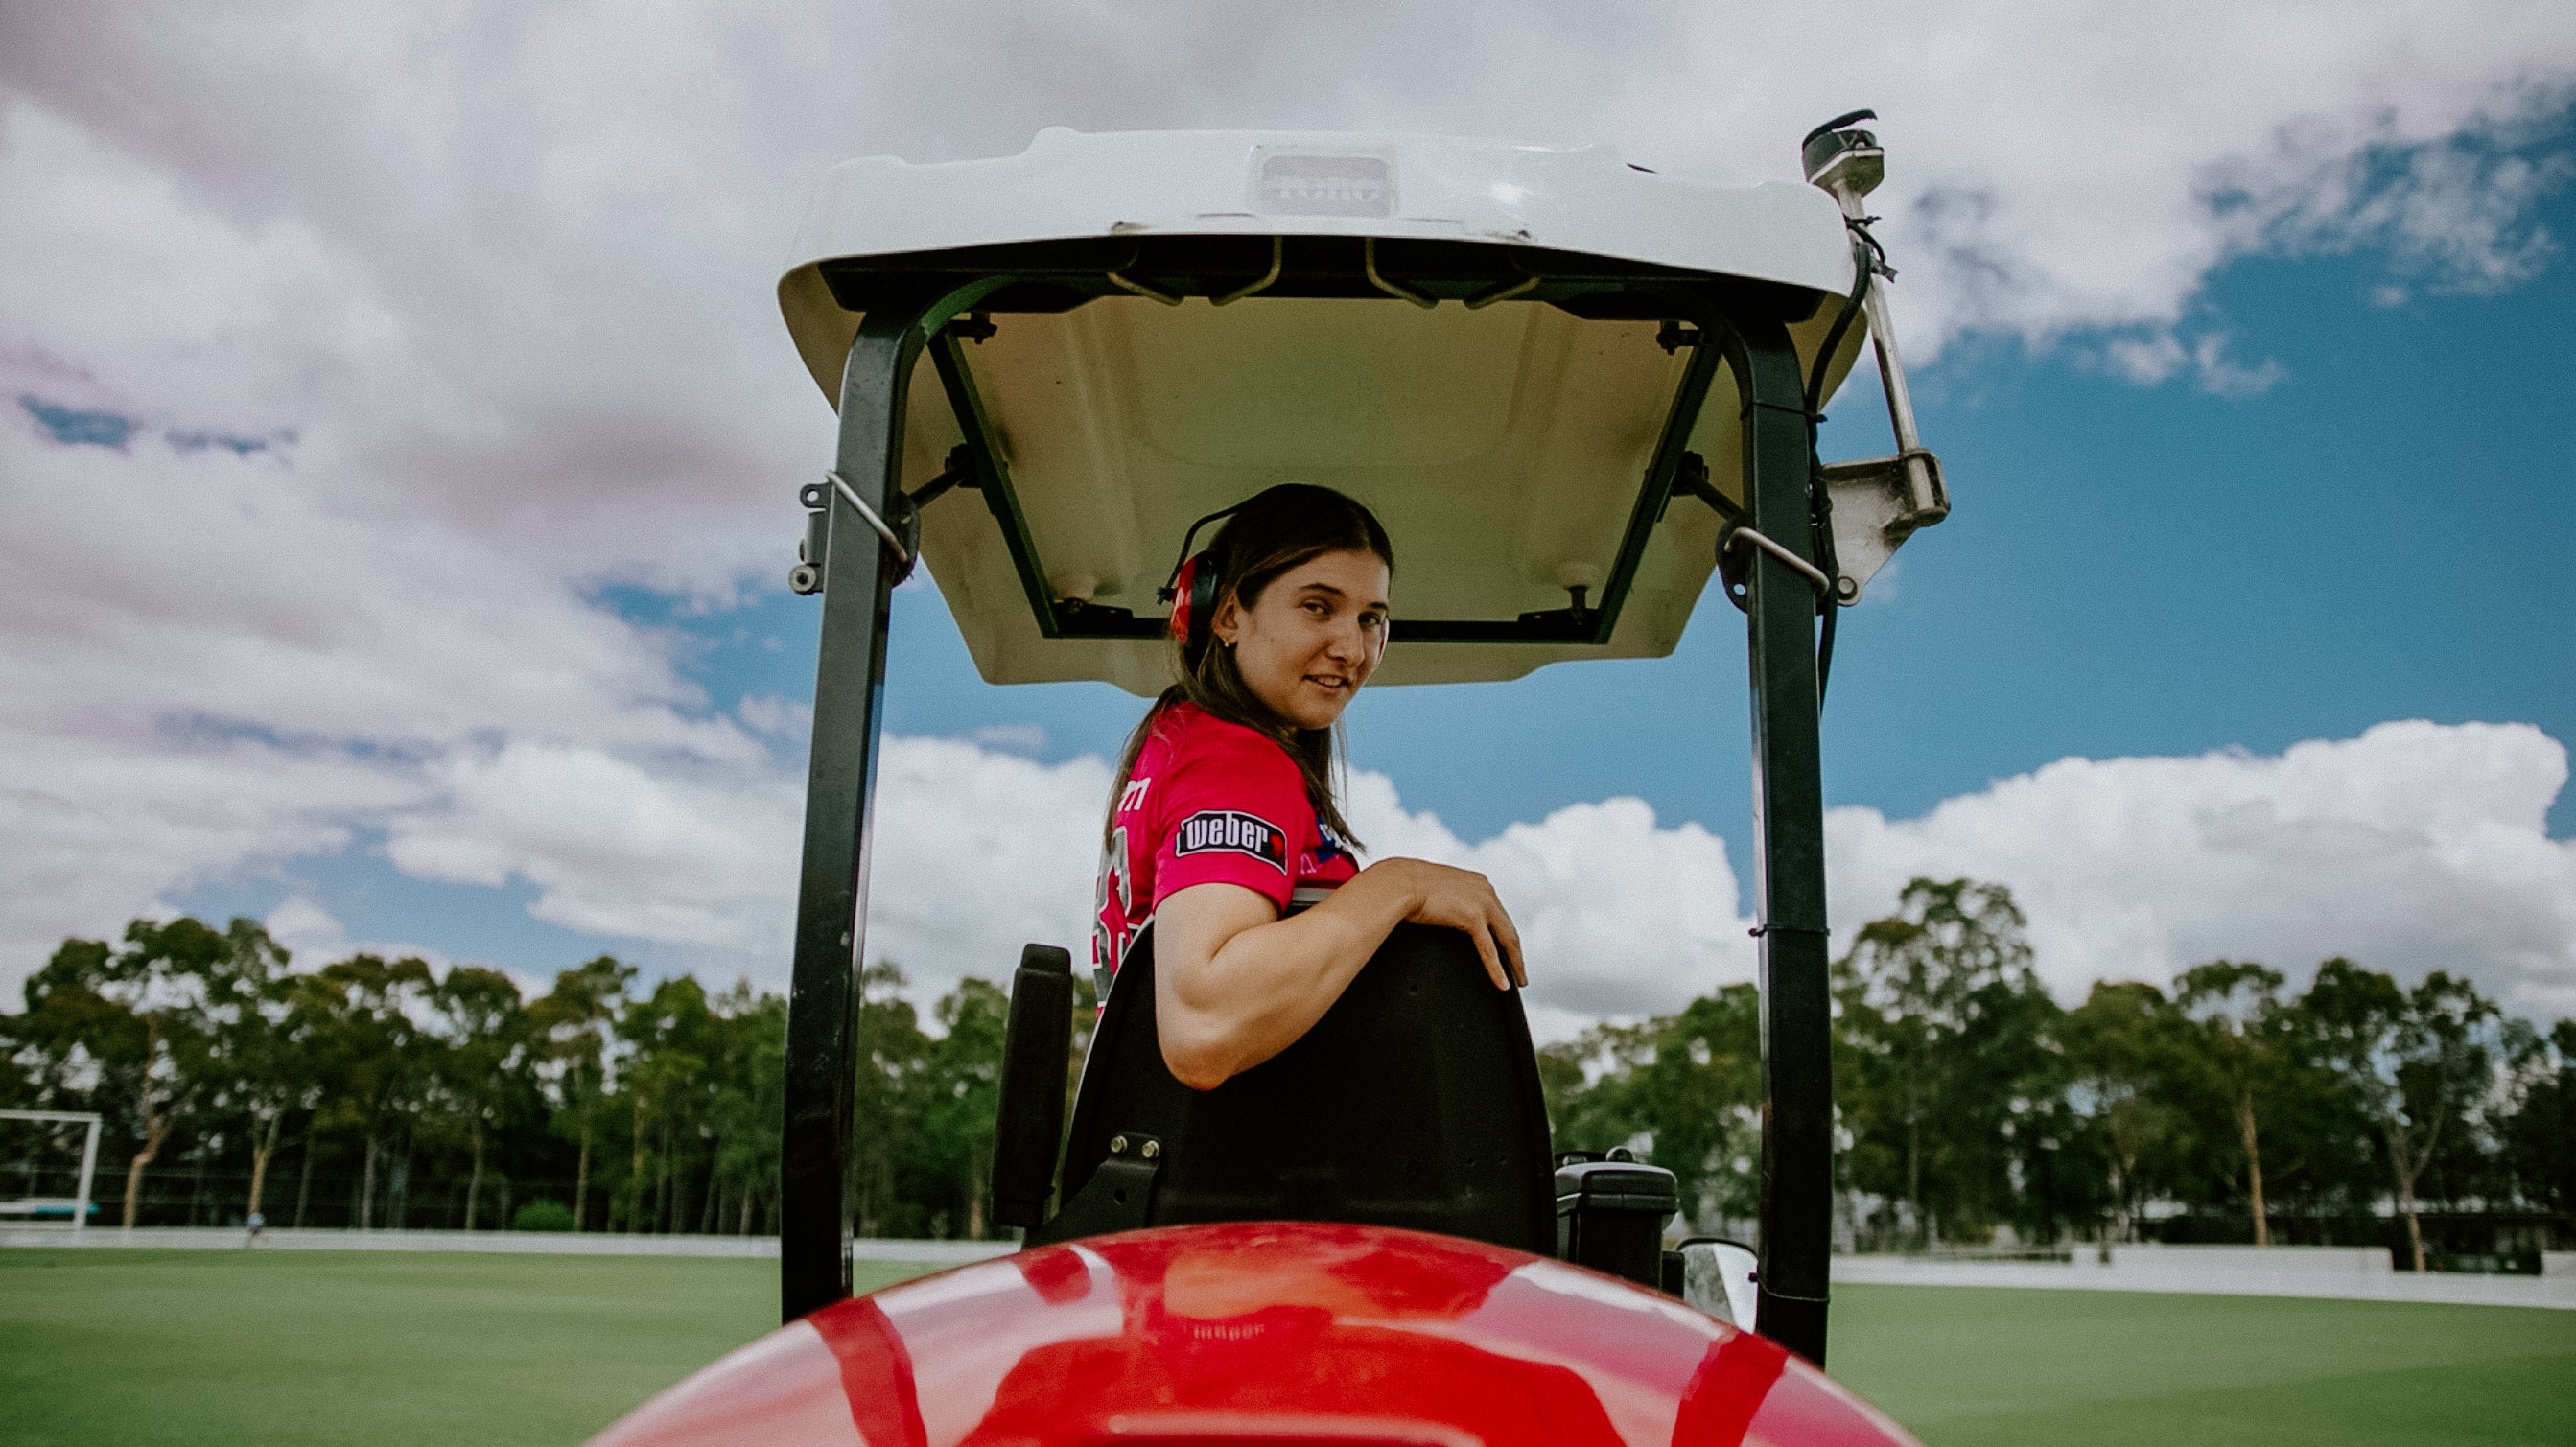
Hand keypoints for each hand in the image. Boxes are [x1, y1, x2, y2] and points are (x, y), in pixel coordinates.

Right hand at [1374, 858, 1525, 990]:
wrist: (1398, 883)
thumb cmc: (1407, 885)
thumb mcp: (1437, 891)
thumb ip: (1448, 901)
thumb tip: (1442, 912)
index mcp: (1478, 883)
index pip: (1498, 913)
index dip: (1504, 934)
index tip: (1508, 950)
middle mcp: (1485, 890)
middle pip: (1508, 927)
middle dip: (1516, 952)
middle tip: (1520, 971)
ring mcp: (1482, 902)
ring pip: (1506, 939)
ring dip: (1515, 963)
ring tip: (1519, 981)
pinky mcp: (1474, 917)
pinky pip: (1489, 949)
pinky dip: (1497, 969)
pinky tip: (1502, 984)